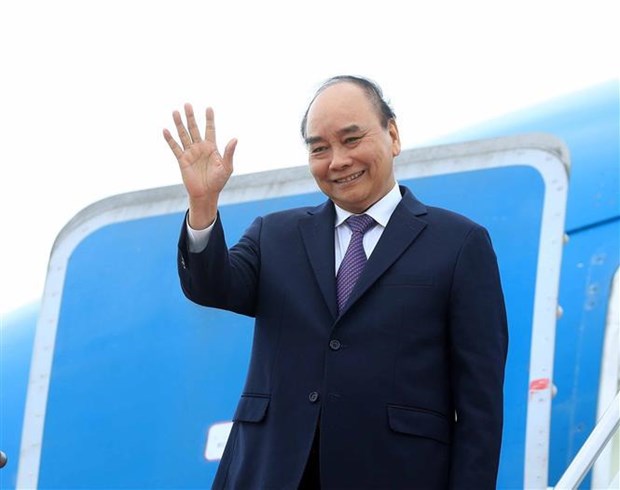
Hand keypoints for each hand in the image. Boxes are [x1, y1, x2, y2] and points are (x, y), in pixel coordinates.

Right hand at [163, 104, 236, 227]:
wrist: (206, 194)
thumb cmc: (218, 182)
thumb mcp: (227, 167)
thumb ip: (229, 152)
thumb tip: (235, 139)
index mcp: (212, 148)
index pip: (210, 129)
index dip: (209, 119)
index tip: (209, 108)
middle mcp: (200, 148)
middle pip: (194, 128)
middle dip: (191, 117)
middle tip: (188, 104)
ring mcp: (190, 153)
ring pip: (183, 135)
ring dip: (179, 124)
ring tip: (175, 112)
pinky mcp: (182, 160)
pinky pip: (175, 148)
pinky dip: (170, 139)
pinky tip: (165, 130)